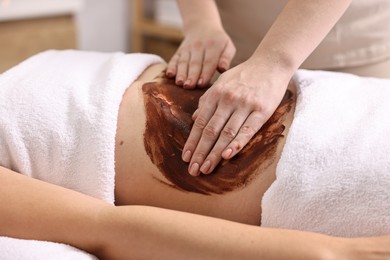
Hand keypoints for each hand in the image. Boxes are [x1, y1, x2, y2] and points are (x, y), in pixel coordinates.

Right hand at [166, 26, 235, 88]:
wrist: (202, 25)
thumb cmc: (219, 42)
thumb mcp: (227, 46)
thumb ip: (226, 58)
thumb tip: (223, 69)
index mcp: (213, 46)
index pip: (209, 61)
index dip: (205, 73)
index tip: (201, 84)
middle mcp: (199, 46)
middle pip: (195, 63)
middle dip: (191, 76)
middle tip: (189, 86)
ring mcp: (187, 48)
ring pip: (184, 62)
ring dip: (181, 73)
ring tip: (179, 83)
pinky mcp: (179, 51)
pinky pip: (174, 59)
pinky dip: (171, 66)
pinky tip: (169, 74)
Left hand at [182, 59, 289, 175]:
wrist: (271, 63)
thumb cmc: (244, 75)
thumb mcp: (221, 82)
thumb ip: (207, 100)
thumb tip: (195, 118)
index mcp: (215, 94)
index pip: (200, 123)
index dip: (192, 141)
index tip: (185, 158)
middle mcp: (227, 100)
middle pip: (211, 131)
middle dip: (200, 152)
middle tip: (193, 170)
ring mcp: (245, 105)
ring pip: (226, 133)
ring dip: (214, 153)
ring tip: (206, 168)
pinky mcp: (262, 110)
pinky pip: (248, 130)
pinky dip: (237, 143)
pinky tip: (227, 156)